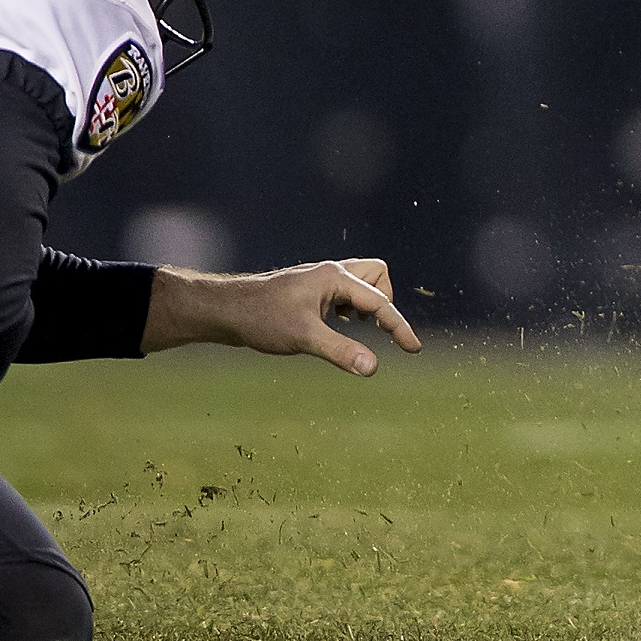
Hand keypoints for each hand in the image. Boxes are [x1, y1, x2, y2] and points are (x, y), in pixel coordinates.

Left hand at [143, 257, 421, 377]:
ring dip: (365, 303)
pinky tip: (333, 325)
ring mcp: (319, 279)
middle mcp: (331, 273)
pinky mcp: (310, 290)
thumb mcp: (304, 338)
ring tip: (353, 328)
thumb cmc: (263, 320)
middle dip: (383, 301)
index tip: (414, 349)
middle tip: (372, 329)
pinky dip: (349, 307)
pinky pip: (343, 291)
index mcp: (335, 278)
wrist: (227, 310)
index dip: (398, 327)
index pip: (379, 302)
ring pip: (360, 281)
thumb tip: (373, 368)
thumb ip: (341, 351)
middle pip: (377, 275)